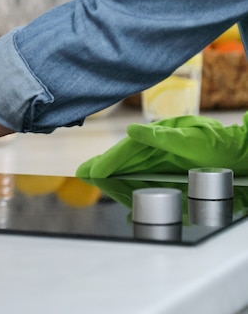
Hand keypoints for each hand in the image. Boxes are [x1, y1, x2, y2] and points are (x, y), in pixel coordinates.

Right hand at [76, 113, 247, 177]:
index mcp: (159, 135)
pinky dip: (127, 177)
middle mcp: (157, 144)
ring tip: (91, 176)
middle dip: (103, 164)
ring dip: (111, 172)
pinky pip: (142, 172)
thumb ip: (162, 137)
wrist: (239, 151)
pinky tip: (118, 182)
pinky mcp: (168, 164)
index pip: (127, 150)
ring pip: (130, 165)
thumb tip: (133, 131)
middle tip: (82, 172)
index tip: (92, 172)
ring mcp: (162, 155)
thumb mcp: (191, 139)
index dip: (108, 161)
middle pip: (124, 157)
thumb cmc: (218, 144)